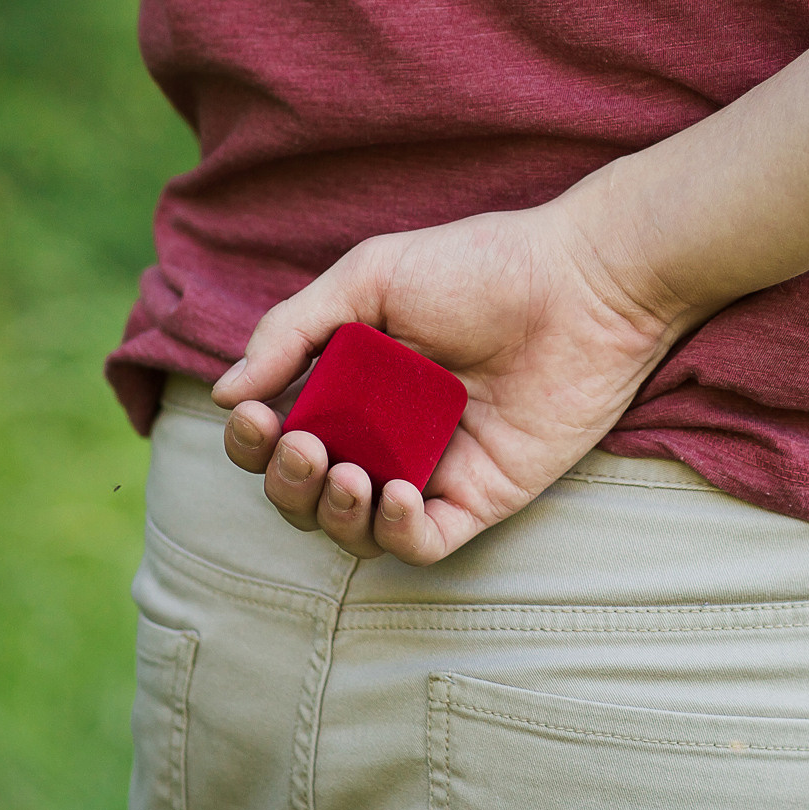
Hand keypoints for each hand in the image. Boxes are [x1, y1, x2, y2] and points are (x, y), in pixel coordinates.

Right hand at [211, 190, 691, 565]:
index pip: (279, 434)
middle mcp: (385, 432)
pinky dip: (396, 532)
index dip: (253, 441)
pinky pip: (422, 544)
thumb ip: (293, 330)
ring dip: (332, 512)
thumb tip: (225, 395)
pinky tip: (396, 492)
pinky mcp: (482, 496)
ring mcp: (433, 467)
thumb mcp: (371, 278)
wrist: (583, 283)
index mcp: (352, 383)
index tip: (256, 416)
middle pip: (305, 491)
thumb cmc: (482, 266)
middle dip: (285, 482)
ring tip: (346, 473)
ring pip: (354, 528)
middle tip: (301, 446)